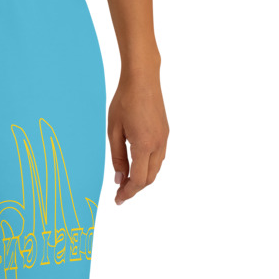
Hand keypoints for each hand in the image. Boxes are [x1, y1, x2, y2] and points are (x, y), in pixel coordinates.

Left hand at [108, 71, 169, 204]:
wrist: (143, 79)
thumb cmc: (124, 101)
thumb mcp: (113, 131)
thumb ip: (117, 158)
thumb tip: (119, 179)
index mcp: (144, 145)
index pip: (138, 179)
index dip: (128, 193)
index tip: (118, 200)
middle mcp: (158, 144)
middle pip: (149, 178)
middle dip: (135, 189)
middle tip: (120, 193)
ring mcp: (164, 138)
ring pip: (156, 169)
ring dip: (142, 179)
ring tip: (127, 182)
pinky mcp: (165, 133)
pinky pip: (158, 158)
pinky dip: (148, 168)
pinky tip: (137, 167)